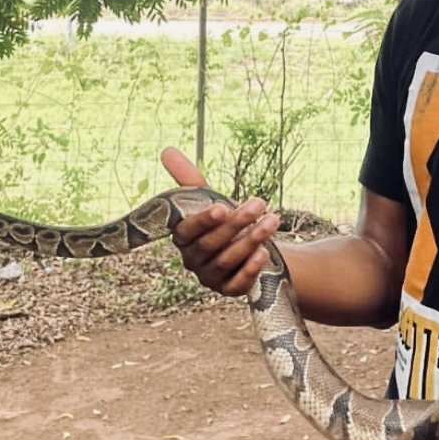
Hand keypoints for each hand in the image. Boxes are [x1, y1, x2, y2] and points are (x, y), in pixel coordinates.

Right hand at [159, 146, 279, 297]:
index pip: (187, 230)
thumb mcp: (208, 198)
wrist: (247, 246)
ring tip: (271, 220)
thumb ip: (188, 178)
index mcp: (183, 237)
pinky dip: (250, 269)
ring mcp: (209, 277)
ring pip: (226, 261)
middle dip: (236, 224)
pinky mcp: (228, 290)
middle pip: (210, 244)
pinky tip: (264, 253)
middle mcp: (192, 259)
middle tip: (258, 204)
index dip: (203, 220)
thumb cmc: (222, 219)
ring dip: (250, 240)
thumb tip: (167, 150)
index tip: (222, 207)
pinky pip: (237, 284)